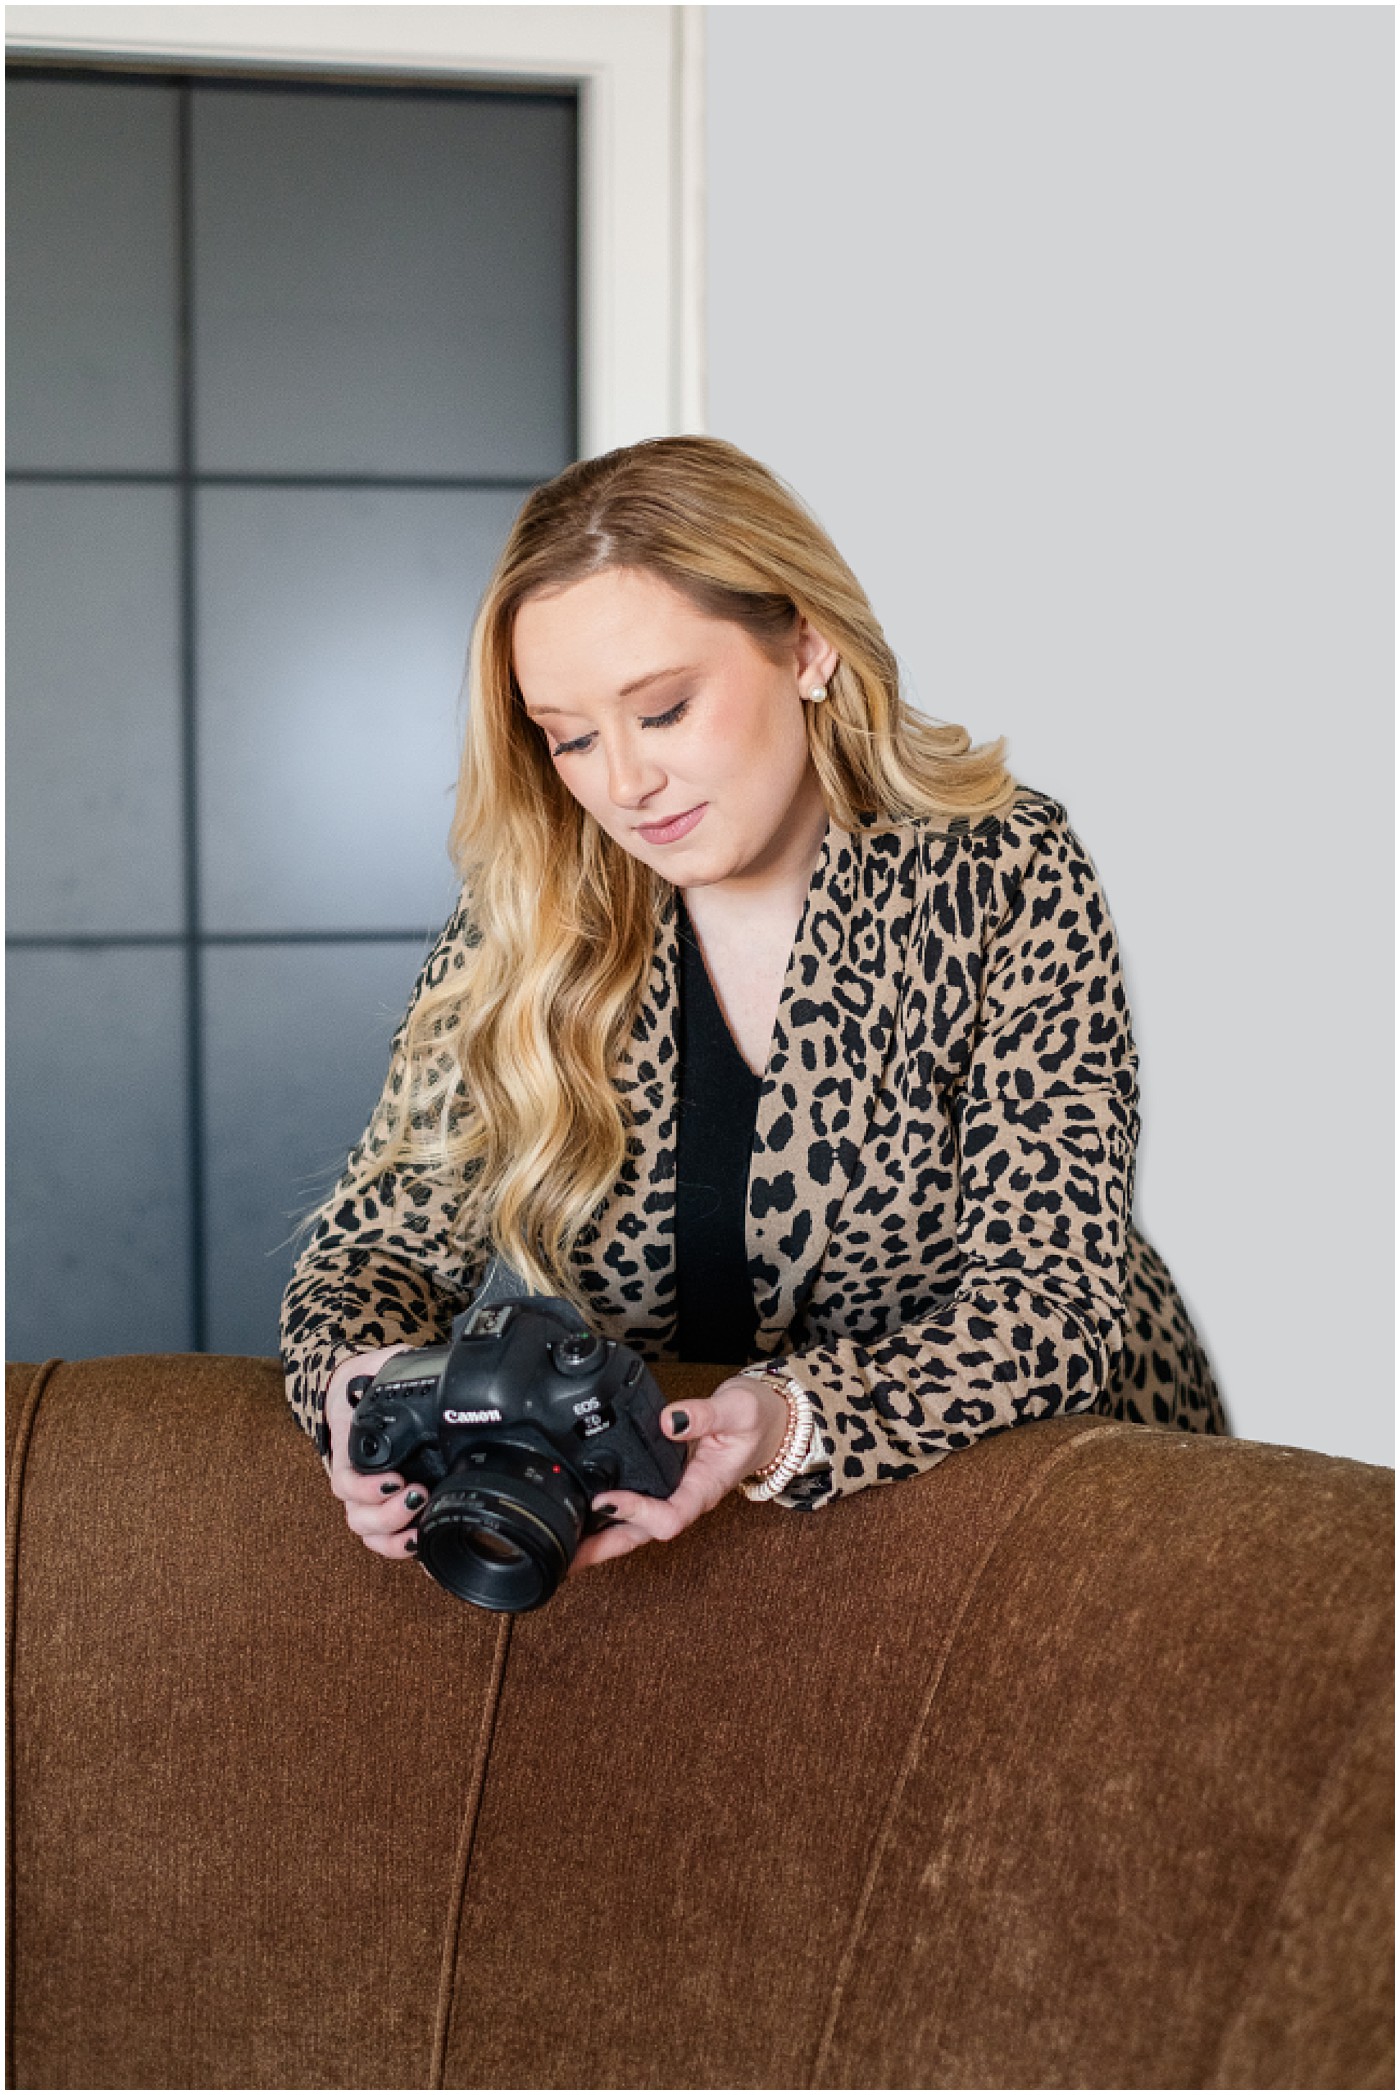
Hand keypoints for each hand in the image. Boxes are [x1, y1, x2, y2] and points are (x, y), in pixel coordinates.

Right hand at [323, 1346, 422, 1562]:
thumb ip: (390, 1363)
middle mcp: (356, 1483)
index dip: (365, 1489)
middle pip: (358, 1517)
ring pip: (370, 1534)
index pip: (345, 1482)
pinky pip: (387, 1540)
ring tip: (421, 1520)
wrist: (362, 1394)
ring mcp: (371, 1500)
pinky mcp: (390, 1509)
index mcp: (348, 1452)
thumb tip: (411, 1358)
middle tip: (417, 1493)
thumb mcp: (377, 1369)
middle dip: (387, 1514)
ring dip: (394, 1533)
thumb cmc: (368, 1385)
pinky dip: (402, 1548)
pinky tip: (422, 1544)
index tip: (394, 1479)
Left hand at [568, 1375, 789, 1574]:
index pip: (670, 1517)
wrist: (768, 1422)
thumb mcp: (738, 1411)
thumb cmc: (755, 1420)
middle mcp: (687, 1498)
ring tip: (563, 1546)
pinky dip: (608, 1516)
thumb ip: (705, 1415)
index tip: (606, 1500)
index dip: (637, 1513)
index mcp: (705, 1489)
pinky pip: (636, 1508)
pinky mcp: (665, 1484)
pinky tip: (583, 1515)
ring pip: (635, 1528)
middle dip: (605, 1547)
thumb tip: (669, 1420)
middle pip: (642, 1535)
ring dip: (601, 1538)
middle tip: (567, 1554)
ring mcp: (675, 1494)